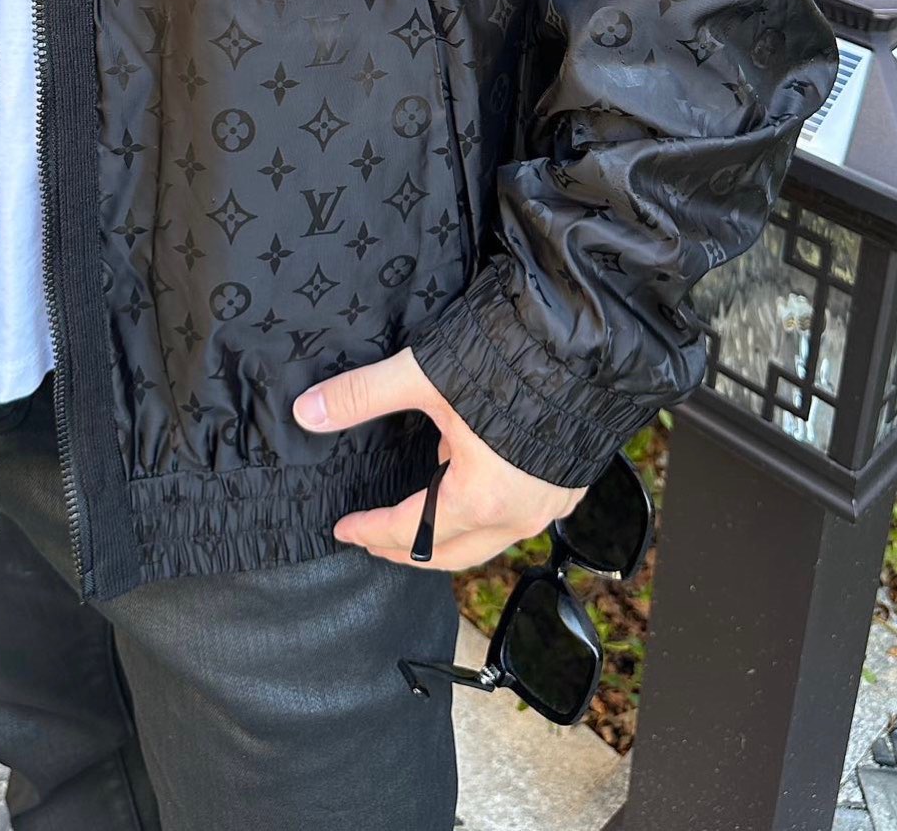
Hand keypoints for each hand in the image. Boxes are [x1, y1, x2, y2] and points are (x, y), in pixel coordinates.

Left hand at [292, 347, 584, 570]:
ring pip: (488, 539)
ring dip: (448, 535)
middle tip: (372, 539)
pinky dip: (485, 515)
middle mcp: (519, 513)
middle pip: (451, 553)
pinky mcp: (568, 484)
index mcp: (481, 497)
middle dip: (406, 550)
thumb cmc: (514, 359)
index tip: (345, 528)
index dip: (371, 532)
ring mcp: (549, 503)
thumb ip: (362, 395)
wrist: (588, 343)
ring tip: (416, 518)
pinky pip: (518, 517)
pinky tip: (471, 489)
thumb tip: (308, 411)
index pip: (411, 532)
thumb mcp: (425, 375)